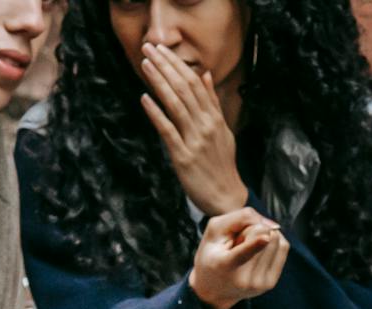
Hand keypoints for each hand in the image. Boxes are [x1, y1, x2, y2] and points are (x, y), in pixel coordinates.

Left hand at [138, 42, 247, 215]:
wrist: (226, 197)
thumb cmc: (221, 164)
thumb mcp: (222, 130)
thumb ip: (212, 102)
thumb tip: (205, 75)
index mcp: (214, 118)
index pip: (194, 83)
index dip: (177, 64)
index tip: (162, 49)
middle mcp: (206, 125)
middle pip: (184, 88)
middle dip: (165, 66)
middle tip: (149, 48)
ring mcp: (195, 140)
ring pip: (176, 104)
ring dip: (159, 82)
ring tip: (145, 65)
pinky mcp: (183, 157)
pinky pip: (168, 131)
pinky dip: (156, 113)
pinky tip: (145, 99)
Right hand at [189, 207, 289, 308]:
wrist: (215, 288)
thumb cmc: (213, 253)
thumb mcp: (214, 230)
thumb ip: (239, 218)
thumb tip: (272, 226)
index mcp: (225, 265)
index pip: (243, 253)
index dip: (255, 244)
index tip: (264, 238)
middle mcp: (244, 278)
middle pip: (264, 234)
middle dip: (252, 231)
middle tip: (238, 244)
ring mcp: (259, 284)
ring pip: (275, 239)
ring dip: (263, 236)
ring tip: (247, 249)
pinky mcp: (271, 283)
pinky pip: (283, 247)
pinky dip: (273, 241)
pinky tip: (260, 248)